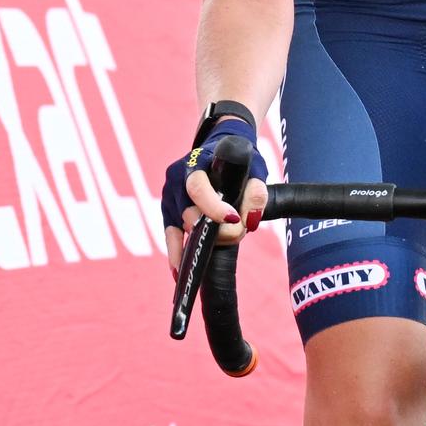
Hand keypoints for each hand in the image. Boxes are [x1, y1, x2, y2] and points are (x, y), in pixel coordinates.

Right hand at [160, 119, 270, 274]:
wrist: (222, 152)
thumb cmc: (238, 161)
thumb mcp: (255, 169)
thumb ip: (256, 192)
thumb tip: (250, 220)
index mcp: (194, 163)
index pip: (197, 187)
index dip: (213, 206)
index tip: (234, 218)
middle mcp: (176, 180)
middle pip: (191, 213)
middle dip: (217, 229)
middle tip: (241, 231)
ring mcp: (169, 198)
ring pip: (184, 228)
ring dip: (208, 239)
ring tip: (232, 237)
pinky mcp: (169, 214)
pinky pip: (171, 238)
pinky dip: (177, 254)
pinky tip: (181, 273)